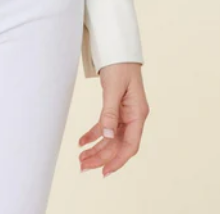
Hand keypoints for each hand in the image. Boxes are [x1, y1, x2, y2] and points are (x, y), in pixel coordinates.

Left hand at [78, 62, 148, 177]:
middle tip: (83, 166)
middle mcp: (133, 117)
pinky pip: (104, 126)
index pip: (130, 145)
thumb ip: (110, 112)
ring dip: (96, 149)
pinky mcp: (115, 108)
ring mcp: (124, 113)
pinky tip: (82, 141)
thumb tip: (107, 136)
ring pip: (110, 138)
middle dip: (101, 157)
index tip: (104, 172)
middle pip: (118, 144)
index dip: (118, 160)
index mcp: (138, 114)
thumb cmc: (120, 65)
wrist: (117, 48)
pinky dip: (93, 135)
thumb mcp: (114, 88)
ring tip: (81, 159)